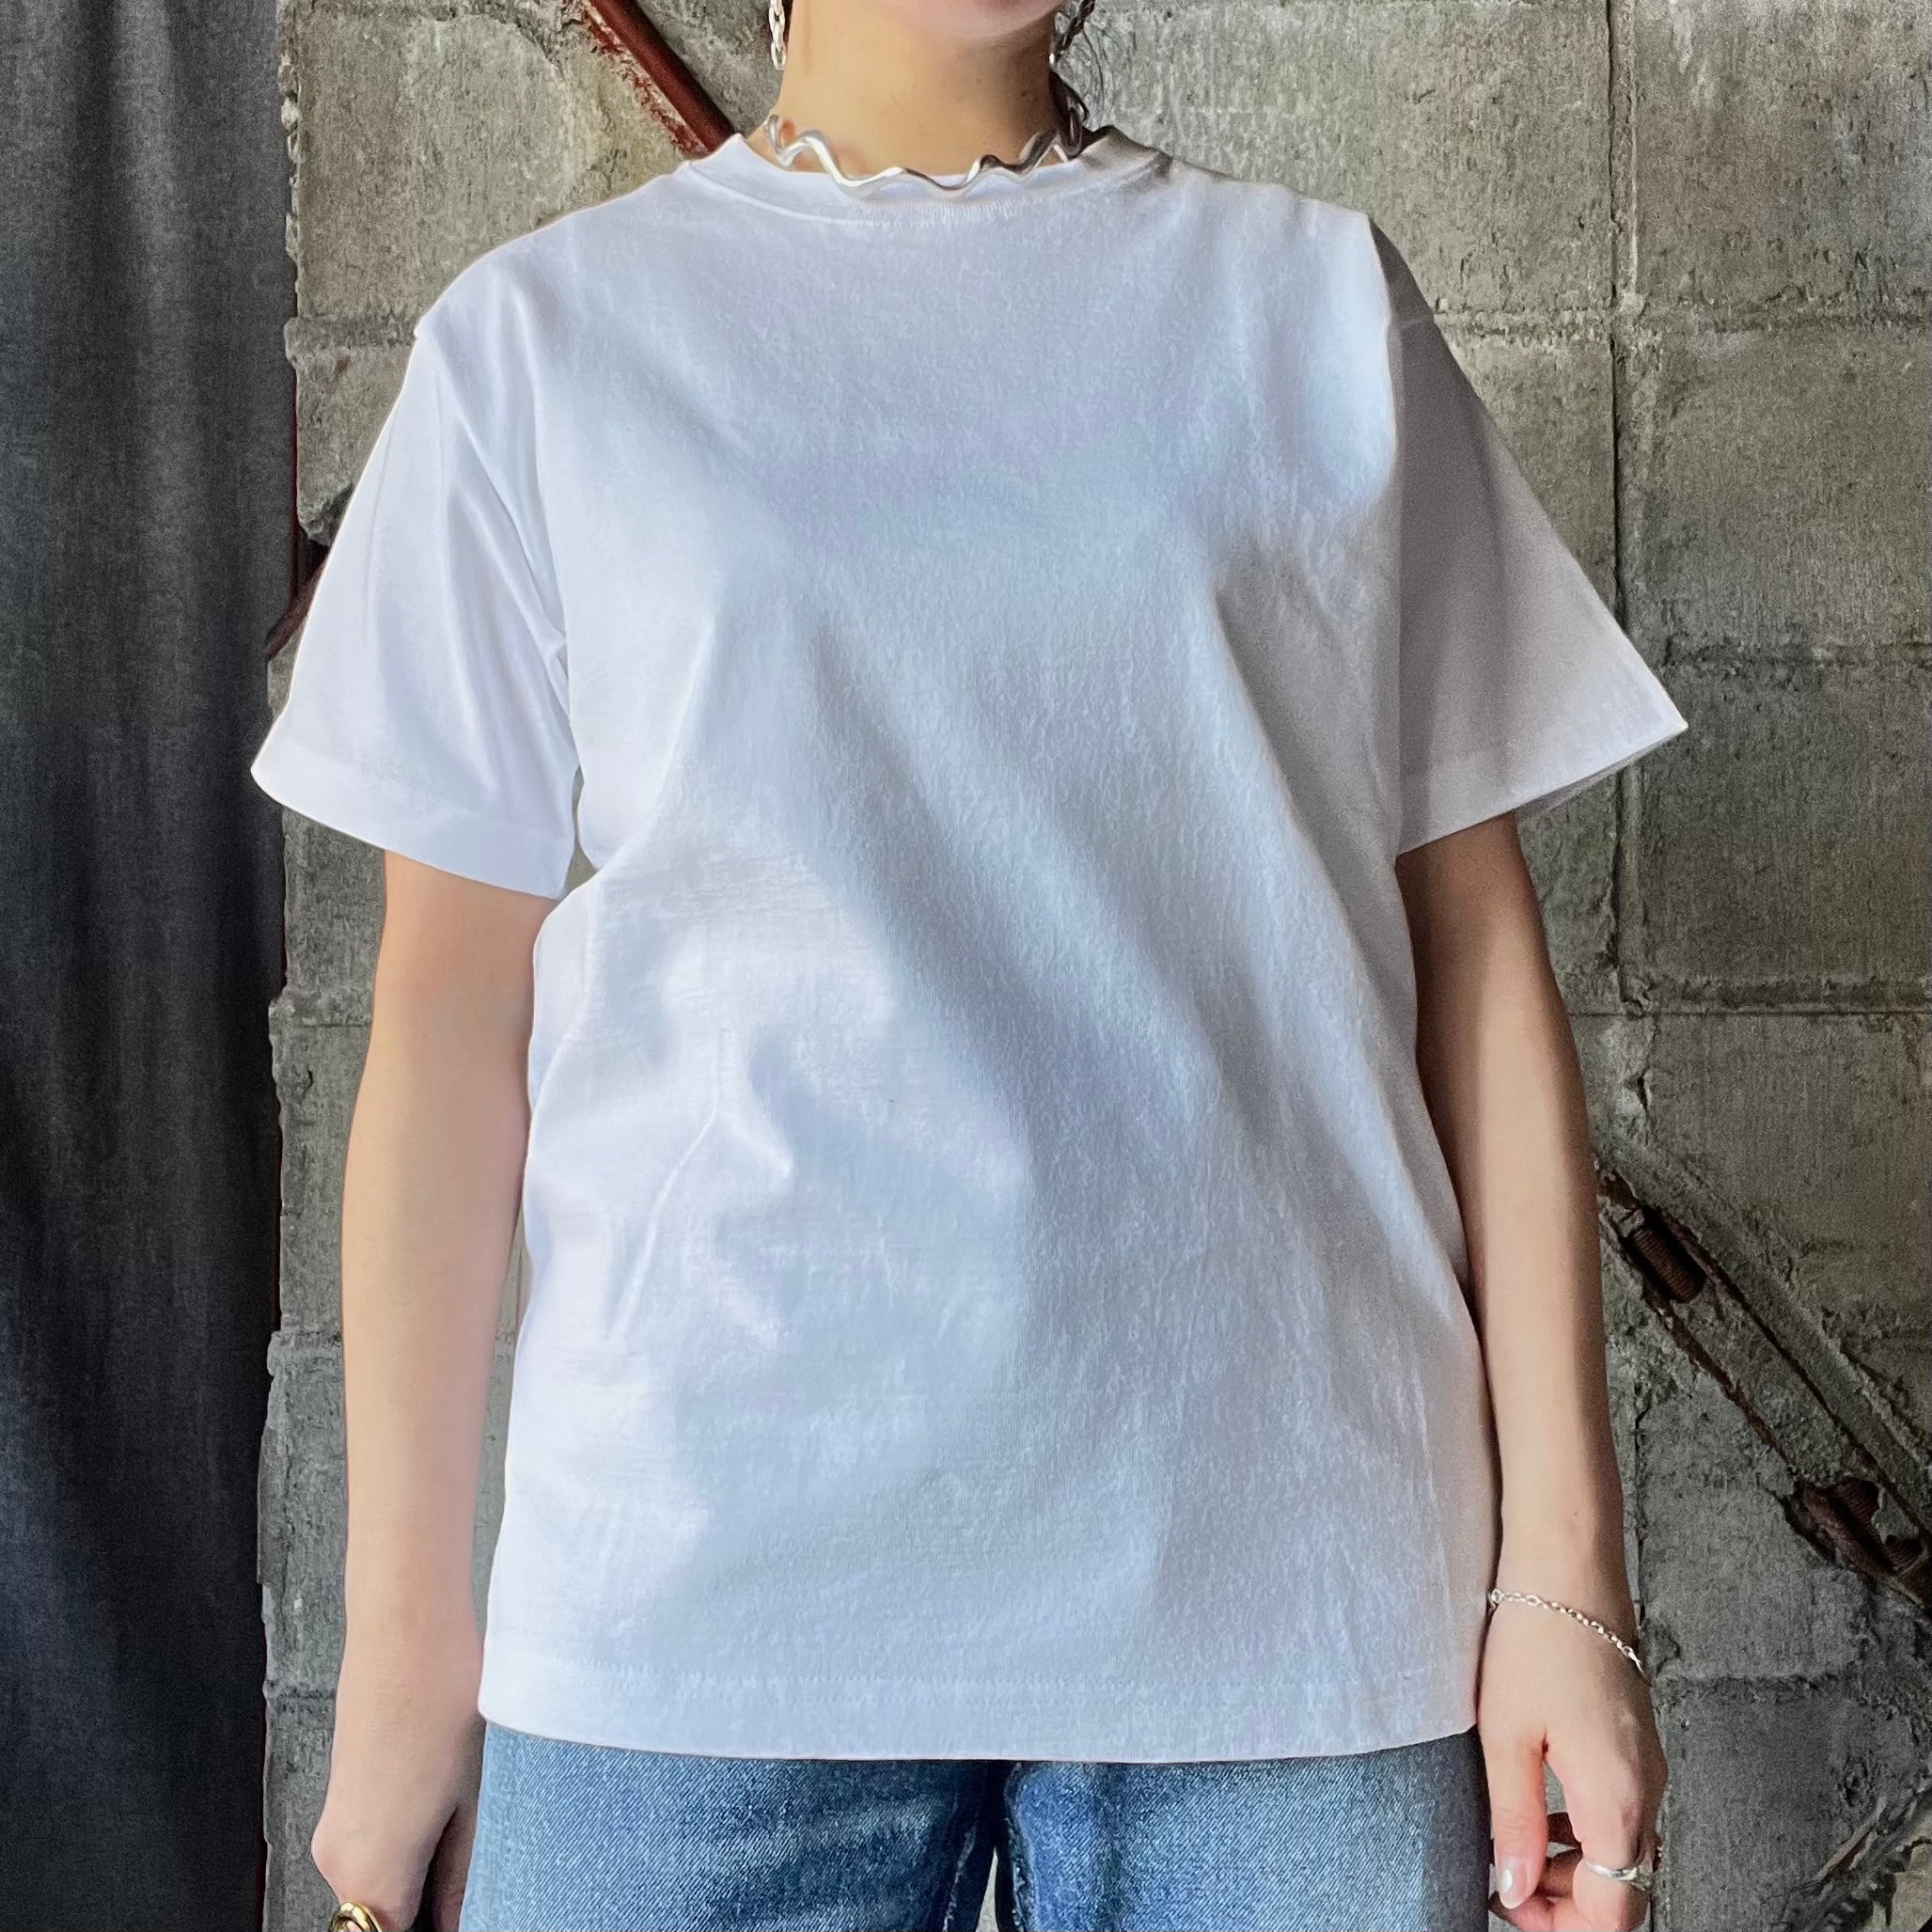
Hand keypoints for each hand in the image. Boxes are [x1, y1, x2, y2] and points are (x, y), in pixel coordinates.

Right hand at [311, 1618, 486, 1930]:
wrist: (408, 1625)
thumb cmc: (444, 1699)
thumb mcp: (477, 1802)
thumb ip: (464, 1878)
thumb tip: (465, 1915)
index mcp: (371, 1873)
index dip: (440, 1926)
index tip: (475, 1908)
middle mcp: (336, 1859)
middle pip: (381, 1915)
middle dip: (428, 1905)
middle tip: (480, 1873)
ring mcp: (333, 1826)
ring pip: (376, 1881)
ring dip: (418, 1871)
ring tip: (469, 1827)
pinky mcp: (340, 1795)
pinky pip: (370, 1844)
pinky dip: (405, 1842)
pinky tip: (446, 1802)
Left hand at [1477, 1568, 1668, 1929]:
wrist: (1569, 1567)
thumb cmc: (1536, 1640)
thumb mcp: (1507, 1737)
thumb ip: (1514, 1822)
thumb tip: (1513, 1888)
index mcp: (1618, 1801)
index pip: (1614, 1912)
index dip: (1561, 1928)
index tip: (1508, 1908)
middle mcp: (1646, 1792)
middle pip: (1623, 1890)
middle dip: (1564, 1903)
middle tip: (1502, 1881)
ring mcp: (1647, 1768)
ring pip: (1623, 1854)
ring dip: (1572, 1869)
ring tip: (1513, 1845)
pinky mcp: (1636, 1745)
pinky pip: (1621, 1815)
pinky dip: (1583, 1831)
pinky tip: (1540, 1807)